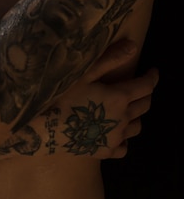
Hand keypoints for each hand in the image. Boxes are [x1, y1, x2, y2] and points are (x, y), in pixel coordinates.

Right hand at [37, 40, 158, 158]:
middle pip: (145, 106)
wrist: (44, 128)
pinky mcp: (105, 152)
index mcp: (119, 97)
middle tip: (141, 86)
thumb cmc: (62, 95)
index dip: (152, 77)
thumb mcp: (85, 72)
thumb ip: (111, 59)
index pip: (145, 86)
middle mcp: (122, 119)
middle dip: (146, 94)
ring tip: (129, 107)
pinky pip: (125, 147)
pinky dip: (126, 138)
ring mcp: (115, 138)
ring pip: (138, 126)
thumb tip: (134, 47)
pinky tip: (117, 132)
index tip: (153, 71)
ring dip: (137, 114)